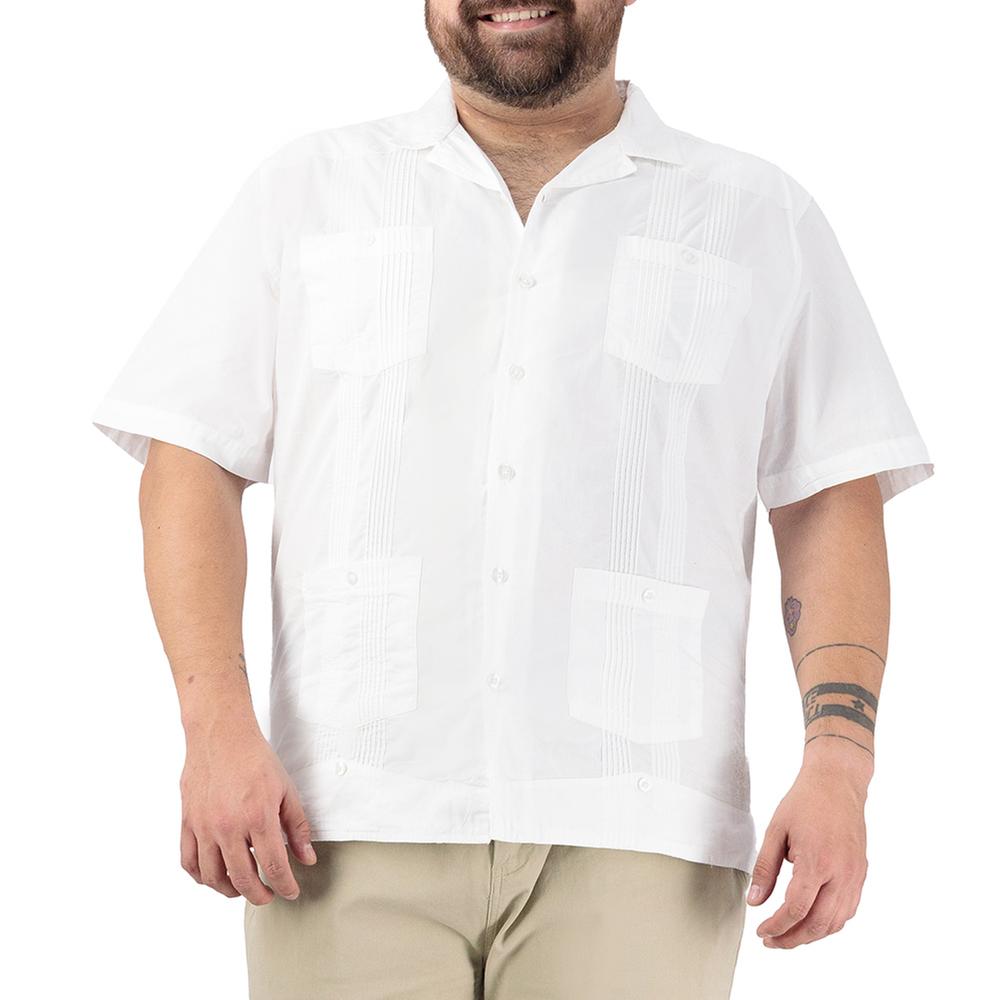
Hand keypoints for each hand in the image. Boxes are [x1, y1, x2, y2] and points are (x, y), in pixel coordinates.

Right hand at [179, 719, 316, 903]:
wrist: (222, 736)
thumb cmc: (257, 760)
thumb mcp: (286, 790)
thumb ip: (297, 827)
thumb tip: (307, 859)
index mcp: (258, 817)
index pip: (273, 867)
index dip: (285, 886)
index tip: (291, 892)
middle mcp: (228, 826)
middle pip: (242, 879)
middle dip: (259, 895)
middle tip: (269, 895)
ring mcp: (204, 826)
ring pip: (212, 877)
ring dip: (229, 890)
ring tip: (242, 888)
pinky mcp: (187, 822)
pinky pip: (188, 862)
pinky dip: (201, 877)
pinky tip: (214, 876)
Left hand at [747, 741, 872, 947]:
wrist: (837, 783)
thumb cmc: (805, 801)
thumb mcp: (776, 830)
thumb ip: (765, 868)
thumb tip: (755, 901)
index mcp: (817, 862)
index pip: (796, 909)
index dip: (777, 926)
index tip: (760, 931)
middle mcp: (841, 874)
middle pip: (818, 924)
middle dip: (792, 939)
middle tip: (771, 941)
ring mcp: (855, 876)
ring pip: (836, 922)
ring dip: (811, 935)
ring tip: (788, 936)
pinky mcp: (860, 874)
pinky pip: (848, 910)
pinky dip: (829, 923)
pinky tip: (811, 921)